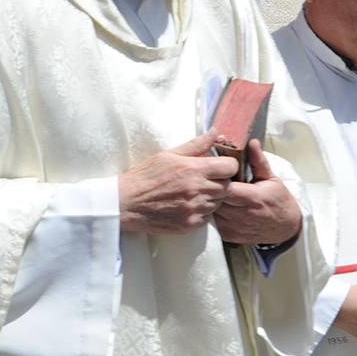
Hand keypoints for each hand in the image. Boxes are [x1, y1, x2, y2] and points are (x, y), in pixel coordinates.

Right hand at [118, 132, 237, 234]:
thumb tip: (215, 132)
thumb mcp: (168, 155)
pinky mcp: (190, 224)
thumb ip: (196, 145)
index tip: (218, 167)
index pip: (231, 167)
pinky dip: (201, 212)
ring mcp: (195, 209)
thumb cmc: (145, 176)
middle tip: (202, 180)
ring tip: (192, 193)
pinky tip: (186, 205)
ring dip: (210, 198)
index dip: (226, 166)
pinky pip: (207, 217)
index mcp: (194, 169)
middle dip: (219, 182)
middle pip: (227, 186)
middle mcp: (198, 189)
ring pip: (218, 203)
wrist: (126, 203)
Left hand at [212, 140, 300, 245]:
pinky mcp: (228, 236)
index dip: (217, 179)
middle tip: (206, 180)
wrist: (285, 227)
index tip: (214, 172)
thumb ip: (258, 161)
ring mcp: (234, 227)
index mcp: (253, 198)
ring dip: (208, 201)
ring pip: (210, 211)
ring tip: (208, 192)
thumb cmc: (278, 200)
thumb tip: (251, 142)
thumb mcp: (271, 178)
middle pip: (215, 199)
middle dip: (209, 189)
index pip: (227, 188)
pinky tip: (213, 205)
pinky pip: (212, 222)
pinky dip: (211, 213)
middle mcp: (242, 215)